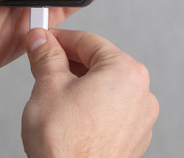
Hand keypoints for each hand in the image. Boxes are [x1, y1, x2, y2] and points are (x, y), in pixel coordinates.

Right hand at [22, 28, 158, 157]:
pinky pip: (112, 112)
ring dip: (81, 86)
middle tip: (43, 65)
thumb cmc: (66, 144)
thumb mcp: (48, 86)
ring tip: (54, 96)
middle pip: (100, 64)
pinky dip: (92, 108)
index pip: (89, 41)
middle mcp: (141, 94)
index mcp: (126, 72)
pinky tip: (71, 118)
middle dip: (70, 63)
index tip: (43, 39)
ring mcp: (140, 120)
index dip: (60, 38)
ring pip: (106, 89)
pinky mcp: (133, 140)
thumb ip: (46, 56)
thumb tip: (41, 40)